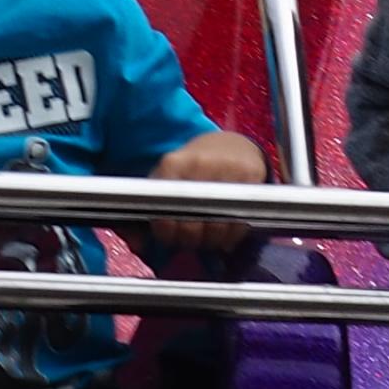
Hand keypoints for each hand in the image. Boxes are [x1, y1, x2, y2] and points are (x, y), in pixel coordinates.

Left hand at [144, 131, 265, 253]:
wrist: (229, 145)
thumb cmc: (192, 169)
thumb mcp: (167, 179)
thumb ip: (150, 208)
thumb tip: (137, 244)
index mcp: (173, 163)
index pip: (165, 209)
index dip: (166, 230)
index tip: (169, 236)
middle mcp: (200, 163)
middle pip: (192, 222)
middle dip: (189, 239)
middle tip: (189, 240)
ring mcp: (228, 168)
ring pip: (218, 225)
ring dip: (211, 240)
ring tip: (208, 236)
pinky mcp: (251, 176)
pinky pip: (241, 220)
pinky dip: (233, 234)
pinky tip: (227, 231)